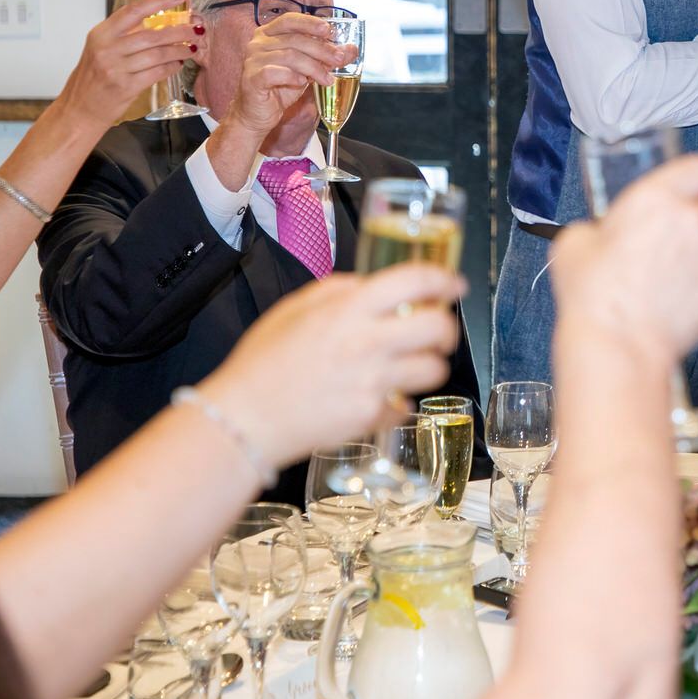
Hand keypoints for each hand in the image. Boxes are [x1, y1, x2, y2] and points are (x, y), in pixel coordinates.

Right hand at [54, 0, 199, 128]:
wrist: (79, 110)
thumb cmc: (92, 79)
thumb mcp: (100, 50)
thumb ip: (124, 35)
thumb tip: (158, 21)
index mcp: (100, 34)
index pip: (133, 10)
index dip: (159, 1)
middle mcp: (106, 49)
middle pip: (152, 34)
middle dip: (179, 30)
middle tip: (195, 28)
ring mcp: (115, 68)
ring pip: (158, 54)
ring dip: (179, 50)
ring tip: (191, 47)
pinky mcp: (125, 87)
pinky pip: (157, 72)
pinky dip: (171, 67)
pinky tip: (178, 64)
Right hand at [198, 266, 463, 468]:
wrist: (244, 419)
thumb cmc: (262, 363)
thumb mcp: (294, 308)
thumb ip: (338, 290)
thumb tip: (370, 284)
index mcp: (348, 309)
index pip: (415, 281)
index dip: (444, 279)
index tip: (454, 284)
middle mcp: (366, 342)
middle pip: (438, 327)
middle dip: (446, 328)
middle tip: (438, 332)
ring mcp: (372, 382)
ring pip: (434, 370)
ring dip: (430, 366)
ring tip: (412, 367)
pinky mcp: (370, 416)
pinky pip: (404, 406)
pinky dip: (398, 404)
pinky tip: (380, 398)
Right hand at [215, 12, 351, 140]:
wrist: (258, 113)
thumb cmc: (281, 86)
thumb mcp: (307, 69)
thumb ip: (326, 57)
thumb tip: (351, 49)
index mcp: (268, 33)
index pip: (290, 20)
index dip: (310, 23)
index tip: (329, 31)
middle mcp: (258, 43)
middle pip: (295, 40)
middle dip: (321, 49)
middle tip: (338, 60)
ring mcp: (253, 60)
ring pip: (289, 56)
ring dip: (313, 67)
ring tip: (326, 79)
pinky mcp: (252, 78)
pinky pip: (274, 72)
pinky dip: (292, 76)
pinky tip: (302, 82)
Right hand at [551, 154, 697, 365]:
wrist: (619, 344)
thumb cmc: (595, 298)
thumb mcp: (574, 244)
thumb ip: (598, 227)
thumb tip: (603, 234)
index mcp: (655, 199)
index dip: (697, 181)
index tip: (691, 191)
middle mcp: (690, 220)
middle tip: (680, 239)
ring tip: (679, 275)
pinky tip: (682, 299)